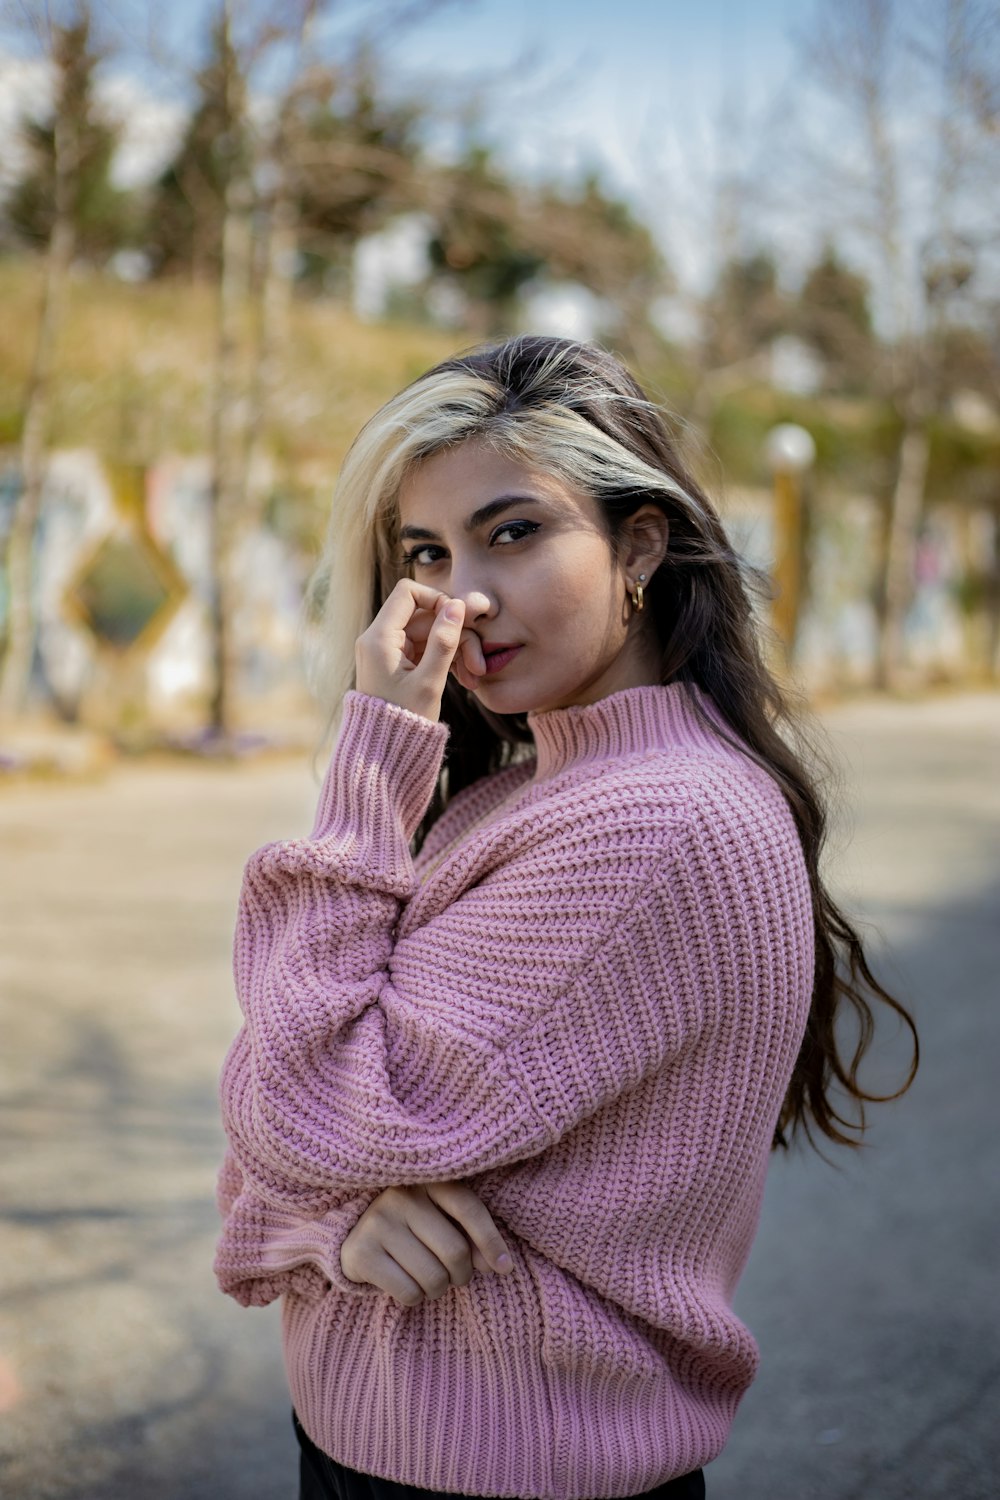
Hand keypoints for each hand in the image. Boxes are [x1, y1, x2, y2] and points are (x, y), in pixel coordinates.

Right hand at [339, 1182, 513, 1305]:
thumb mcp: (444, 1219)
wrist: (357, 1235)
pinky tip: (405, 1281)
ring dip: (438, 1289)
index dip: (492, 1242)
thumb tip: (500, 1265)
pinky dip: (415, 1297)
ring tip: (428, 1278)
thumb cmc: (415, 1227)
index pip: (469, 1209)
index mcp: (428, 1180)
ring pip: (433, 1278)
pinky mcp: (361, 1252)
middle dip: (462, 1275)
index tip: (506, 1267)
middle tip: (455, 1276)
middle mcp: (401, 1196)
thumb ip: (472, 1236)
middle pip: (454, 1251)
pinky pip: (408, 1293)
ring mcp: (377, 1222)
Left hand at [355, 580, 486, 721]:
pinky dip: (446, 660)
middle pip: (425, 617)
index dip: (436, 599)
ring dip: (456, 651)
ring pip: (430, 634)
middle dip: (455, 635)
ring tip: (474, 678)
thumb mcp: (429, 682)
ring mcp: (389, 651)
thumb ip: (444, 641)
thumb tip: (457, 605)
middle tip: (479, 664)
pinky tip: (466, 680)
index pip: (408, 593)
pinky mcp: (399, 663)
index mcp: (379, 638)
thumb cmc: (404, 721)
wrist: (384, 753)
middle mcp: (379, 639)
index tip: (458, 618)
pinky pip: (426, 650)